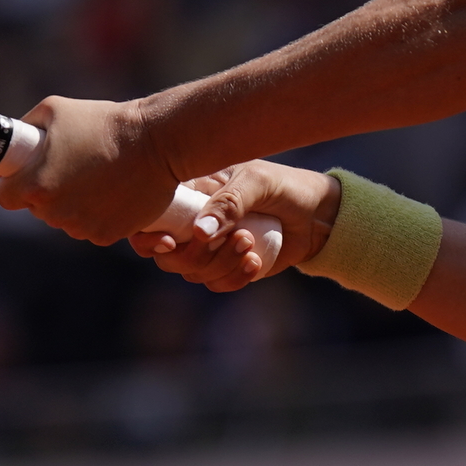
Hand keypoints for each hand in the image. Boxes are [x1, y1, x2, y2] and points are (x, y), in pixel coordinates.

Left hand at [0, 95, 176, 243]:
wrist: (157, 143)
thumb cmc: (105, 123)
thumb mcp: (55, 109)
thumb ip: (28, 126)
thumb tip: (18, 138)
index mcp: (36, 185)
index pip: (6, 197)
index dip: (14, 185)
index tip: (27, 174)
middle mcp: (55, 212)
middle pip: (38, 209)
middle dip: (47, 192)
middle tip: (70, 169)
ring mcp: (82, 228)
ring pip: (66, 220)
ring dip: (74, 205)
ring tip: (98, 177)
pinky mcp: (107, 236)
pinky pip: (93, 228)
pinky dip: (99, 214)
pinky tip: (113, 191)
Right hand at [141, 161, 336, 291]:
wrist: (318, 214)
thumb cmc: (284, 186)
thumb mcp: (259, 182)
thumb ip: (229, 202)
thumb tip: (198, 233)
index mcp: (189, 194)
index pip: (149, 219)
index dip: (147, 237)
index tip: (168, 242)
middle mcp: (193, 222)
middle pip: (167, 255)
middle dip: (195, 255)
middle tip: (237, 237)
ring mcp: (210, 248)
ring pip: (192, 272)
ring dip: (220, 264)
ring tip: (251, 244)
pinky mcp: (228, 267)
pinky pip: (217, 283)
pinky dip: (235, 278)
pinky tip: (256, 262)